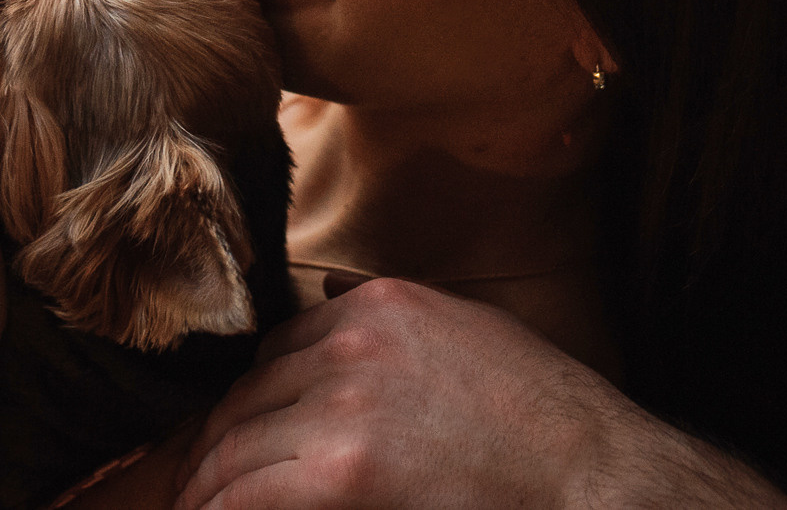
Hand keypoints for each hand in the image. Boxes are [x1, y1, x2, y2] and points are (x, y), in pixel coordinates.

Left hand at [174, 278, 786, 509]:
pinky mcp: (341, 468)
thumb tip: (335, 297)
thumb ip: (394, 318)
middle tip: (197, 481)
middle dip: (219, 442)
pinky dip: (220, 506)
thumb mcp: (470, 329)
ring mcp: (341, 403)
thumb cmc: (545, 418)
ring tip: (196, 505)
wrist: (590, 475)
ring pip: (235, 441)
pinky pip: (247, 490)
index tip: (238, 434)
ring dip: (208, 481)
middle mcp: (349, 341)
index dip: (255, 398)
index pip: (278, 347)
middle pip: (248, 393)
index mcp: (378, 304)